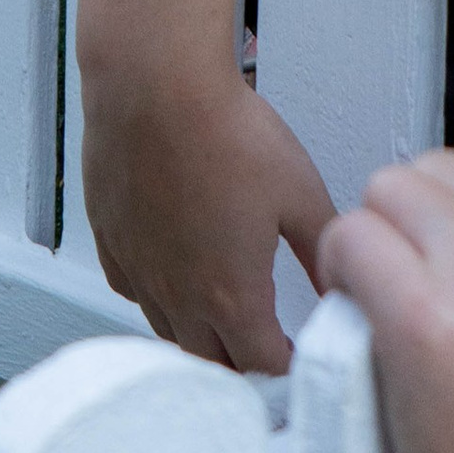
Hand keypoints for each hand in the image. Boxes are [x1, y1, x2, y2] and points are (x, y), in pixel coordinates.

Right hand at [81, 64, 335, 373]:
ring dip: (199, 334)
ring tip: (223, 317)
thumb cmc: (224, 128)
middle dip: (245, 365)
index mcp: (231, 294)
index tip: (301, 361)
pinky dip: (155, 294)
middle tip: (266, 349)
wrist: (154, 81)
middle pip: (213, 363)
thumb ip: (323, 251)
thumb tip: (342, 286)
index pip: (264, 367)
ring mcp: (139, 268)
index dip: (290, 371)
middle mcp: (179, 294)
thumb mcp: (300, 192)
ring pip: (168, 331)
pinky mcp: (110, 237)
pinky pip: (131, 289)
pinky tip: (171, 273)